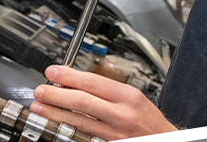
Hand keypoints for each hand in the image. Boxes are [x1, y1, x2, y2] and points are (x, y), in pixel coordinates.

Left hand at [31, 65, 176, 139]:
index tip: (53, 72)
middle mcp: (122, 113)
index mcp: (128, 96)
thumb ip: (107, 91)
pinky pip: (85, 134)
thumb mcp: (134, 98)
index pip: (93, 82)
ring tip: (40, 107)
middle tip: (40, 90)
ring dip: (56, 112)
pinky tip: (56, 122)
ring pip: (79, 120)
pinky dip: (69, 127)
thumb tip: (76, 82)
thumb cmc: (150, 121)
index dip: (69, 76)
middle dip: (57, 95)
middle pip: (83, 101)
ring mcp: (115, 132)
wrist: (166, 141)